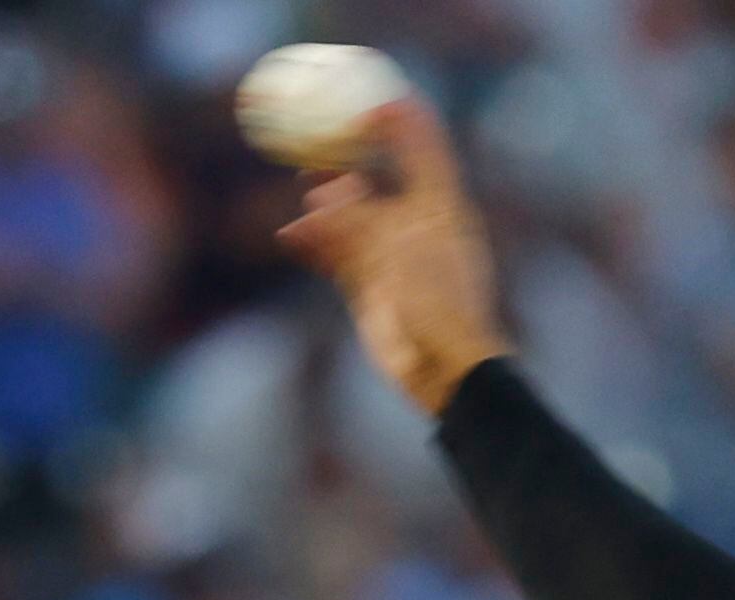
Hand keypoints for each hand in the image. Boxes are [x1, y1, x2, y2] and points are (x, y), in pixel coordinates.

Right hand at [277, 97, 512, 416]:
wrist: (443, 369)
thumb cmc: (436, 304)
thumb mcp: (395, 250)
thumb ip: (360, 216)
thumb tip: (330, 187)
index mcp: (441, 206)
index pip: (423, 147)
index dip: (400, 119)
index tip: (372, 96)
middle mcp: (419, 225)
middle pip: (381, 176)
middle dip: (350, 154)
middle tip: (320, 132)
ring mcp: (394, 256)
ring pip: (354, 214)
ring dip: (327, 199)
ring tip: (304, 184)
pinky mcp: (372, 286)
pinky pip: (337, 254)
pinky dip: (315, 244)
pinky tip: (290, 239)